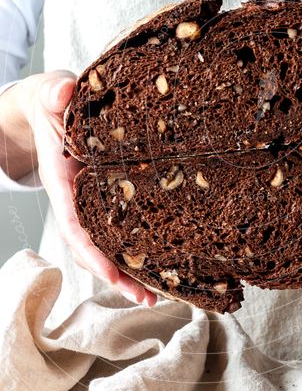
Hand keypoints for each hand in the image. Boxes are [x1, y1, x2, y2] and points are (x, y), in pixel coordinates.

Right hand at [17, 72, 156, 305]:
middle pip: (91, 245)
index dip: (91, 250)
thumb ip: (55, 93)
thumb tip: (63, 92)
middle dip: (116, 274)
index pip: (73, 221)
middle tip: (148, 297)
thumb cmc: (54, 100)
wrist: (52, 103)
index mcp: (61, 178)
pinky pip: (118, 227)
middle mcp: (75, 197)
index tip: (111, 273)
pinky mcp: (106, 196)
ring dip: (128, 270)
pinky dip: (136, 247)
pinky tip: (161, 262)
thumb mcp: (52, 92)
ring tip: (157, 294)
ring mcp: (89, 200)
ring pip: (105, 243)